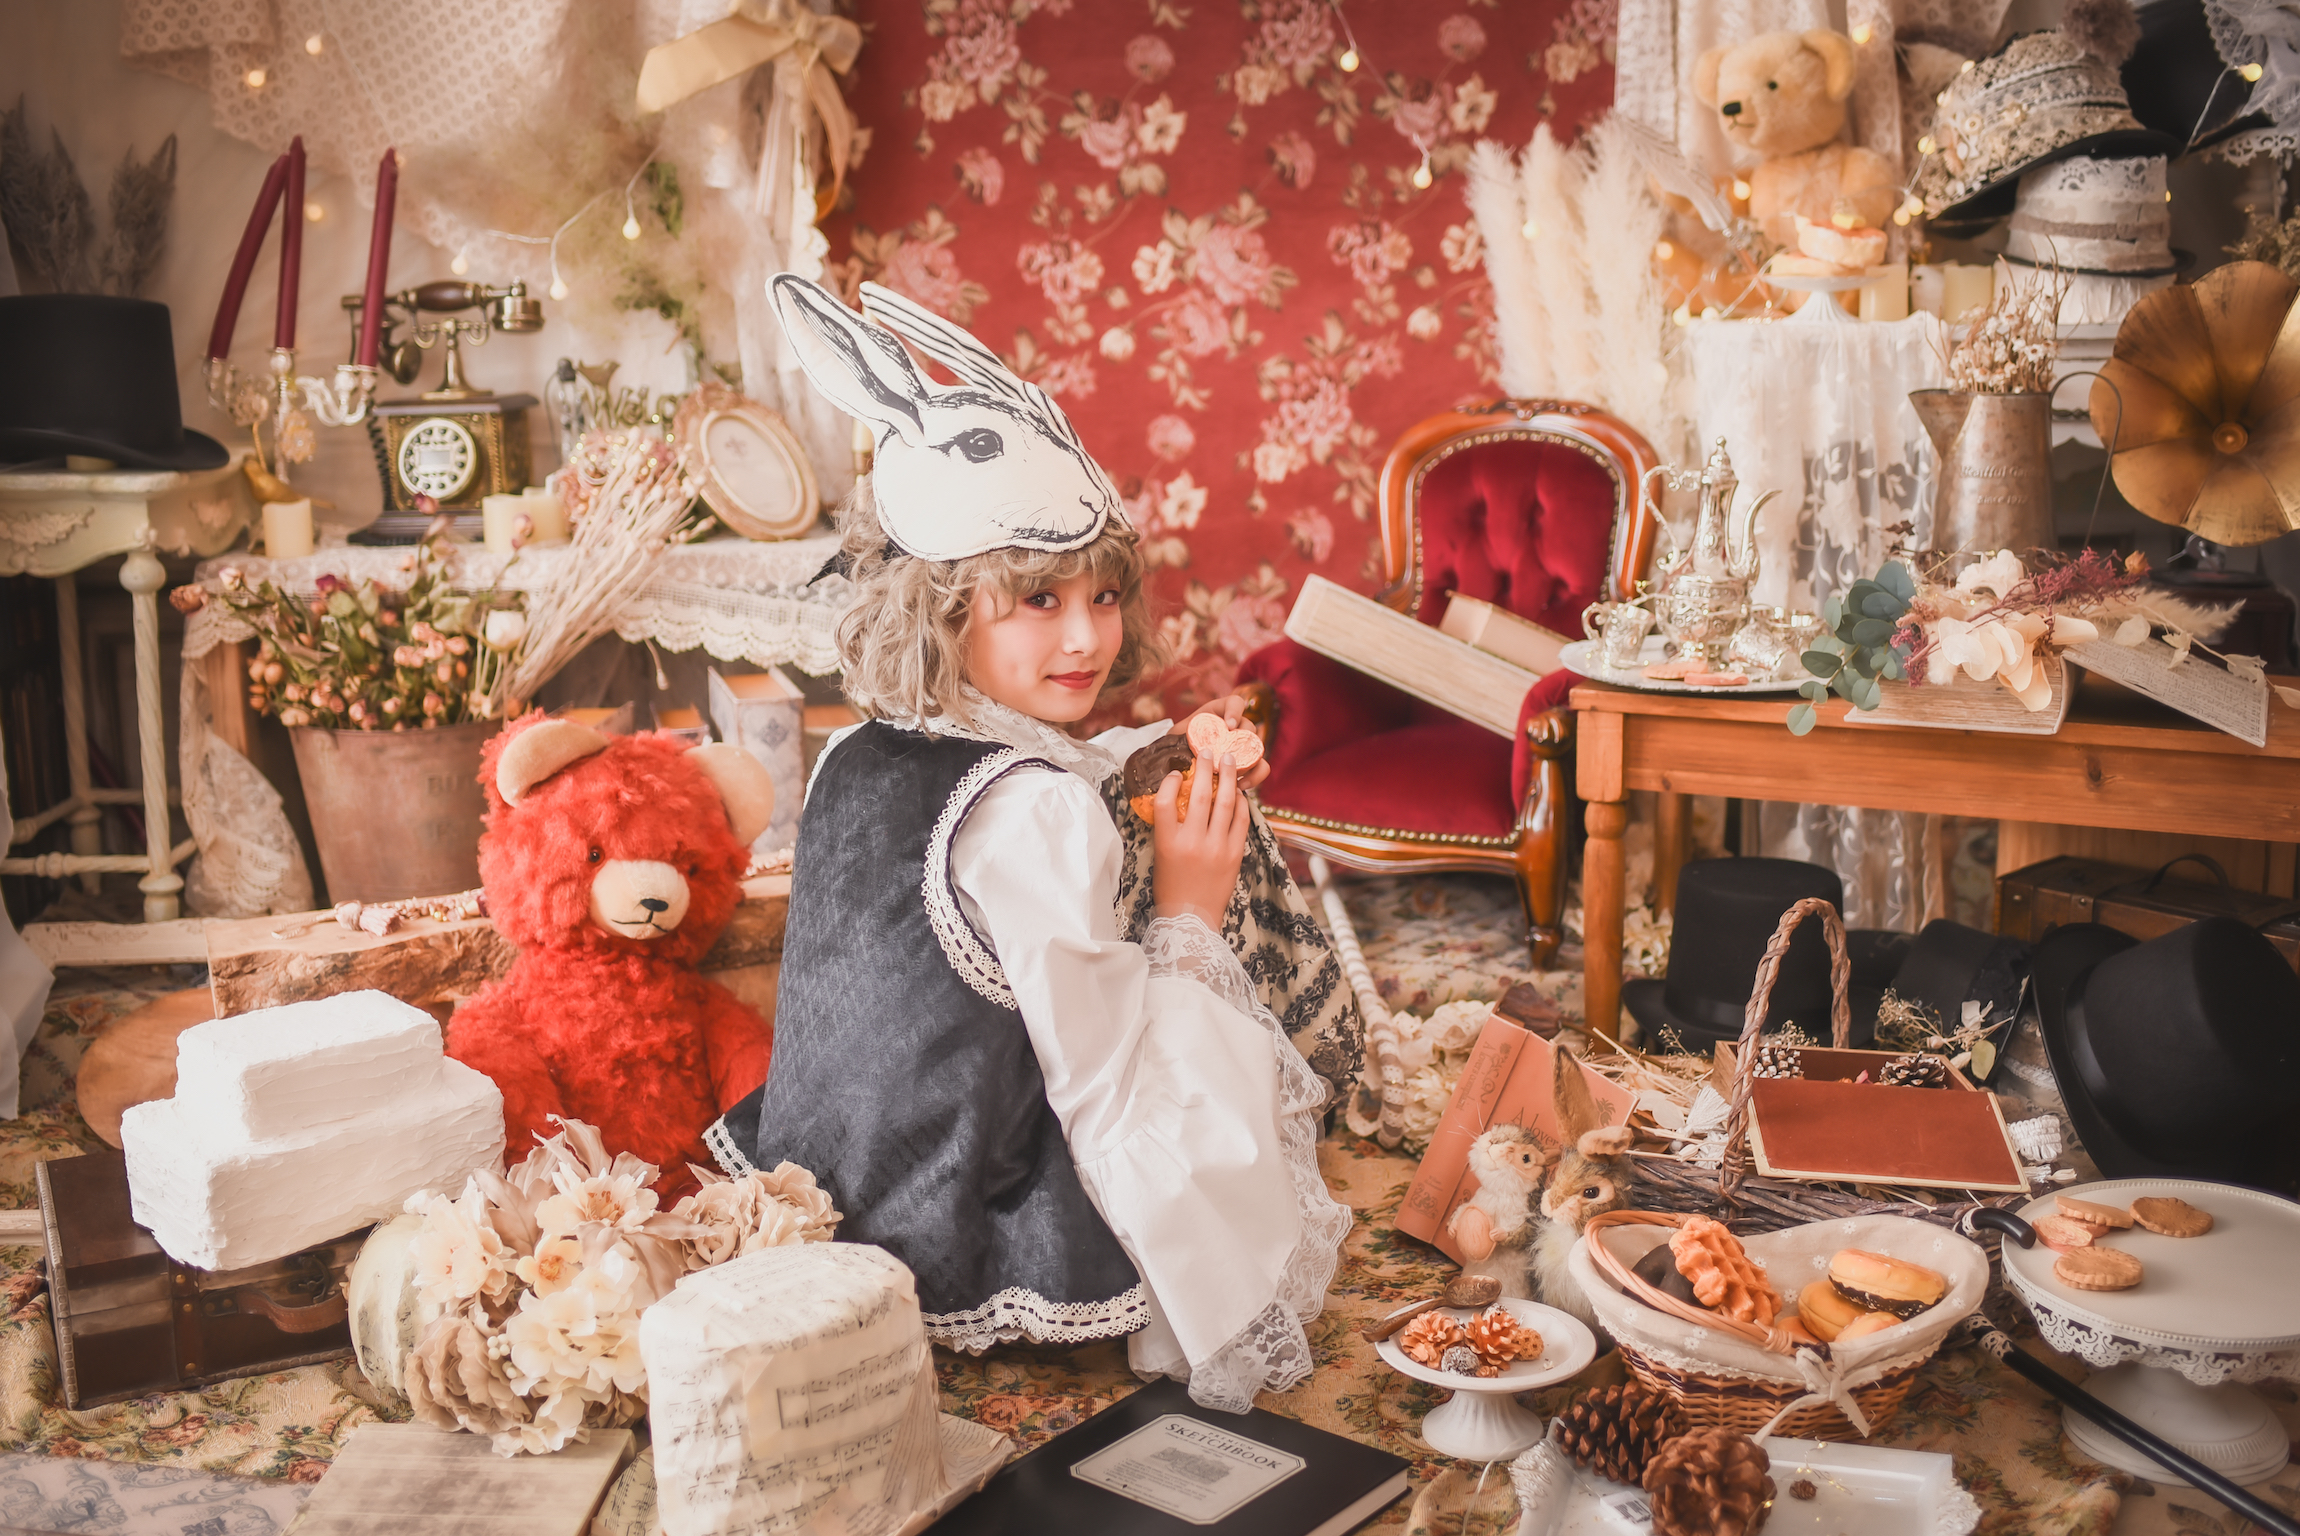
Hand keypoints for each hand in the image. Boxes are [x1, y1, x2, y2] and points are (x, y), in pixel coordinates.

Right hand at [1151, 748, 1249, 925]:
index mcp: (1167, 843)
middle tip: (1208, 750)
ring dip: (1227, 778)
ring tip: (1228, 761)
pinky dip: (1242, 803)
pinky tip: (1240, 793)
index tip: (1176, 772)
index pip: (1164, 802)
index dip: (1169, 782)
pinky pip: (1241, 821)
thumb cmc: (1171, 887)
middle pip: (1198, 795)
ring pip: (1225, 803)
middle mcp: (1192, 842)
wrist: (1192, 919)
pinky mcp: (1235, 854)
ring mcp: (1217, 847)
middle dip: (1204, 768)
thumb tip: (1183, 798)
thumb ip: (1170, 828)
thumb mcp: (1161, 856)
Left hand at [1170, 693, 1269, 790]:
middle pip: (1249, 728)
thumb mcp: (1174, 740)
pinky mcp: (1247, 763)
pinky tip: (1240, 786)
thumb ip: (1179, 740)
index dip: (1235, 712)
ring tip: (1237, 776)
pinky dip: (1255, 777)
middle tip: (1230, 757)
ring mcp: (1242, 745)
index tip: (1229, 726)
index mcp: (1218, 713)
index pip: (1234, 703)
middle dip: (1243, 742)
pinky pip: (1260, 767)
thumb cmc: (1176, 748)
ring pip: (1258, 748)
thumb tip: (1181, 756)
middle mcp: (1234, 727)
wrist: (1177, 764)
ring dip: (1252, 762)